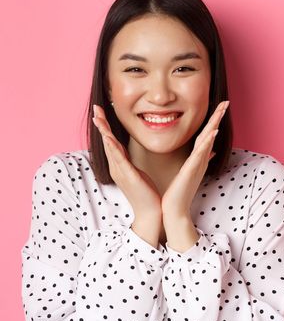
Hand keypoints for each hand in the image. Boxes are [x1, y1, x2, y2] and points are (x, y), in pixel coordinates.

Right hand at [92, 104, 162, 222]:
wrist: (150, 212)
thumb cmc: (146, 193)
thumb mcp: (137, 173)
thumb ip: (130, 162)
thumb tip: (127, 153)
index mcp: (119, 165)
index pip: (111, 142)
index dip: (105, 127)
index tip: (101, 112)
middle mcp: (116, 167)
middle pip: (107, 142)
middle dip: (101, 124)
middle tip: (95, 108)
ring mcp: (121, 172)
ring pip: (110, 148)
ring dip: (104, 132)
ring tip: (99, 118)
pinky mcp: (128, 176)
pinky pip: (119, 159)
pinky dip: (113, 148)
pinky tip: (109, 138)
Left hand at [161, 100, 227, 218]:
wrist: (175, 209)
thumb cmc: (180, 192)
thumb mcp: (190, 172)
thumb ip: (200, 160)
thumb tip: (211, 151)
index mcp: (198, 158)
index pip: (207, 135)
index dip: (213, 120)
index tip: (219, 106)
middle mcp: (200, 159)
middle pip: (211, 133)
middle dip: (218, 117)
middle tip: (226, 102)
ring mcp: (198, 163)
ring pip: (208, 140)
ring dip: (215, 124)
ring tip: (221, 110)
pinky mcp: (192, 169)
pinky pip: (201, 153)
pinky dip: (208, 142)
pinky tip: (212, 132)